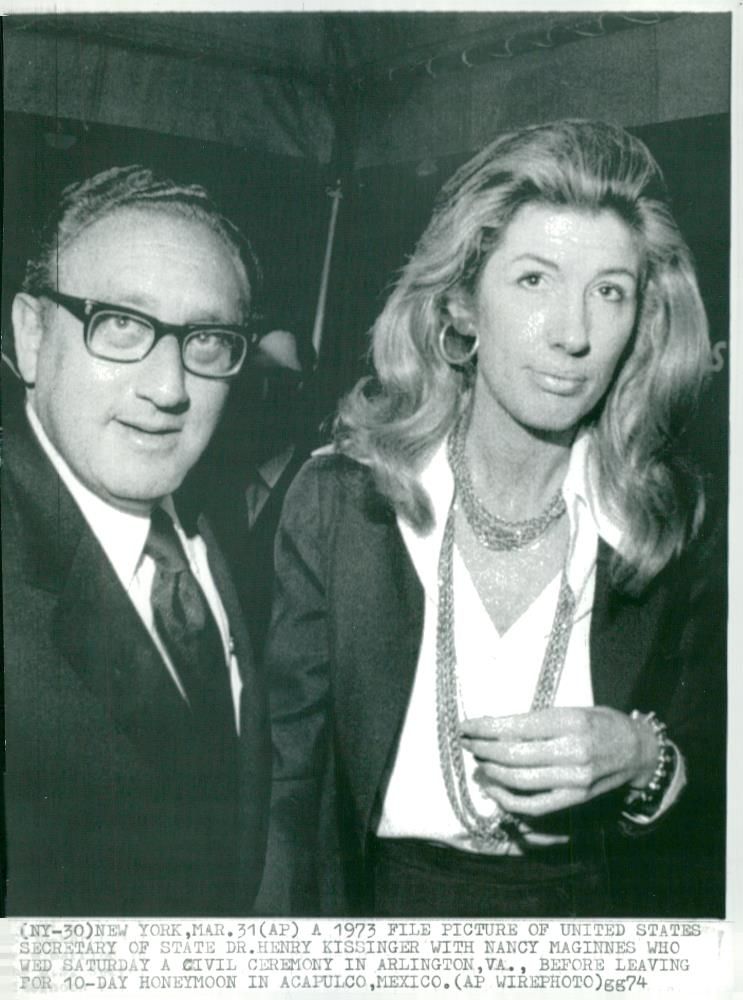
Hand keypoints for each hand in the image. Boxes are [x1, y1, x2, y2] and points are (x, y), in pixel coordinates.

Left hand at [460, 707, 657, 817]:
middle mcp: (573, 751)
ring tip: (478, 762)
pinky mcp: (575, 798)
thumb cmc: (601, 723)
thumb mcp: (571, 710)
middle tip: (466, 743)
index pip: (516, 726)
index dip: (485, 727)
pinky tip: (494, 788)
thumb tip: (494, 727)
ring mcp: (574, 779)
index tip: (465, 726)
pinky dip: (508, 799)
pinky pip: (534, 805)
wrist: (637, 750)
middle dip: (482, 749)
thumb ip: (537, 721)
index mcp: (570, 722)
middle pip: (514, 754)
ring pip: (519, 780)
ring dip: (491, 771)